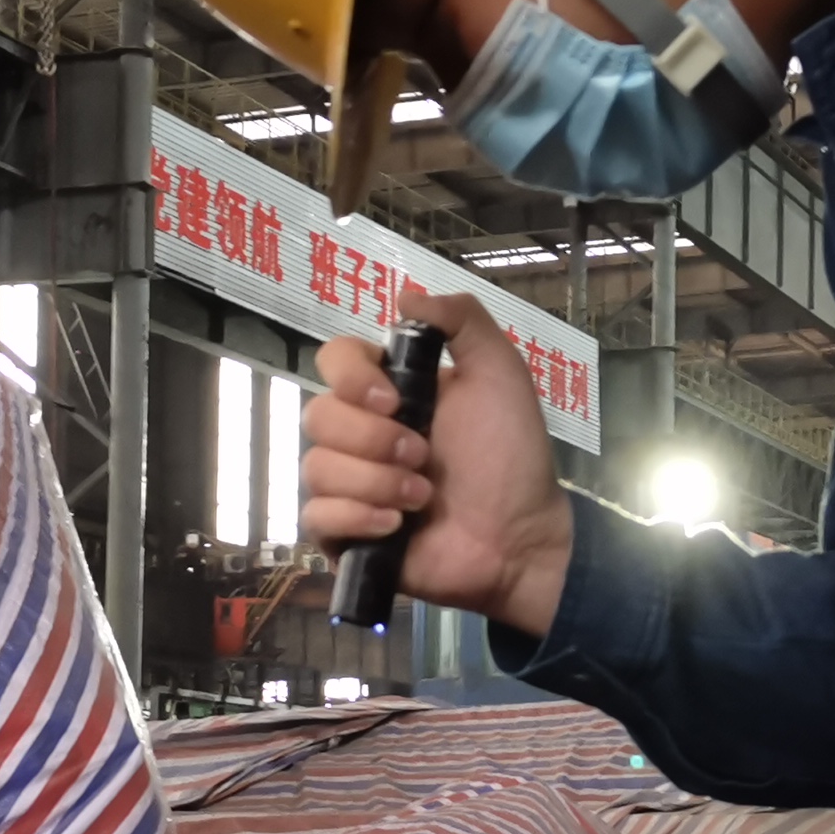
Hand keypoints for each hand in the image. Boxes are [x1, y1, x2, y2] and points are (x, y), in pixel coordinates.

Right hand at [301, 289, 573, 639]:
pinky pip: (316, 517)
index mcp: (389, 390)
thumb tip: (405, 297)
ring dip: (375, 482)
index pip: (333, 359)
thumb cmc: (511, 455)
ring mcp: (350, 484)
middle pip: (317, 416)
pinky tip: (395, 527)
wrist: (519, 536)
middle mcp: (362, 432)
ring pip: (316, 469)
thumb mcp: (500, 373)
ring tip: (422, 498)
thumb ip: (463, 320)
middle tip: (424, 456)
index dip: (351, 376)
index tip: (392, 400)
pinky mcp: (344, 533)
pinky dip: (357, 519)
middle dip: (373, 440)